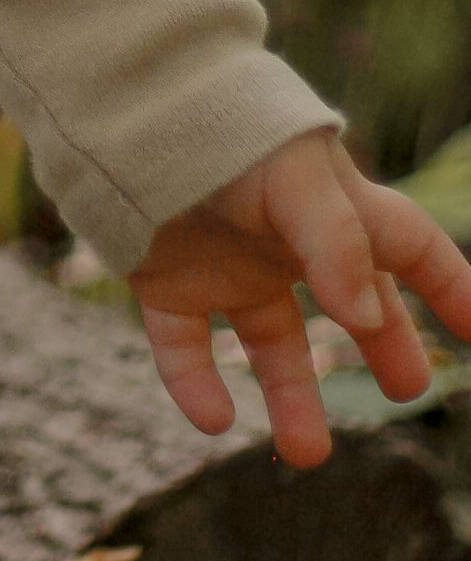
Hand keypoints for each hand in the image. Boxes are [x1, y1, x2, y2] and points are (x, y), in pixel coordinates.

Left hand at [131, 129, 470, 466]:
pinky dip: (195, 384)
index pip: (409, 247)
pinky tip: (212, 420)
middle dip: (382, 343)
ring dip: (290, 397)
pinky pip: (184, 346)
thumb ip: (339, 245)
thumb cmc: (223, 130)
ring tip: (307, 454)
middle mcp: (283, 240)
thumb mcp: (296, 178)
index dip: (449, 286)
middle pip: (350, 302)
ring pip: (271, 342)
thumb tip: (367, 316)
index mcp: (330, 205)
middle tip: (404, 390)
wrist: (122, 106)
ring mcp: (227, 262)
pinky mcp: (167, 280)